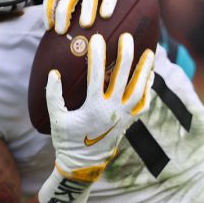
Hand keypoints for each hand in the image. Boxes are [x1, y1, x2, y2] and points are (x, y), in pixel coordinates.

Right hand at [45, 33, 154, 182]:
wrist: (83, 165)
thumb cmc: (67, 141)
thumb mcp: (56, 118)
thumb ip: (53, 96)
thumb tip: (53, 73)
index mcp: (94, 108)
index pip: (96, 76)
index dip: (97, 56)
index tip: (96, 38)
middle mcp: (112, 111)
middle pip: (123, 78)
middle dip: (126, 55)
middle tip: (127, 37)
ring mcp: (123, 116)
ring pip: (139, 90)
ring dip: (144, 71)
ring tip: (150, 52)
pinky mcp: (129, 122)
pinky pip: (143, 103)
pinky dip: (148, 89)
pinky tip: (150, 76)